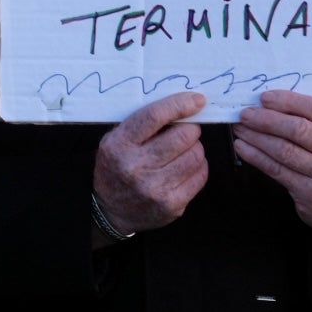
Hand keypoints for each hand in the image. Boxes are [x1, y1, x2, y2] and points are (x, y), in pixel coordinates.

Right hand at [93, 91, 209, 239]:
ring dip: (195, 148)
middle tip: (186, 131)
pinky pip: (200, 176)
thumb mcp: (116, 141)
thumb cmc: (117, 167)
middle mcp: (136, 166)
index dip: (179, 105)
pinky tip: (187, 167)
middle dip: (190, 129)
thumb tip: (181, 107)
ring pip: (195, 155)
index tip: (197, 100)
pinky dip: (199, 166)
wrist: (111, 210)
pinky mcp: (172, 204)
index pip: (154, 116)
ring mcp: (155, 188)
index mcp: (119, 144)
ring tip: (184, 150)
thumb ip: (142, 125)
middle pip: (181, 136)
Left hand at [235, 90, 311, 249]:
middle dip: (267, 119)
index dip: (288, 101)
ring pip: (284, 150)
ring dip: (257, 137)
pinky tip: (243, 148)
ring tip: (240, 129)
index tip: (265, 98)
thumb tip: (276, 103)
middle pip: (299, 129)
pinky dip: (256, 156)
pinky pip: (277, 169)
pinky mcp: (311, 193)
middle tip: (246, 114)